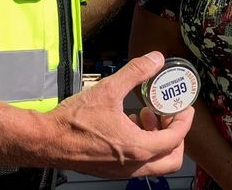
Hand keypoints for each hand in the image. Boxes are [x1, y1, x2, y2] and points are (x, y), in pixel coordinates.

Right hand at [43, 52, 194, 177]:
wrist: (47, 141)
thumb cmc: (74, 120)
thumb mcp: (109, 89)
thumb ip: (136, 72)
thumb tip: (156, 59)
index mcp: (138, 147)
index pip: (176, 138)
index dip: (184, 121)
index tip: (184, 107)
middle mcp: (134, 165)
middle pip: (171, 159)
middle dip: (175, 136)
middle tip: (166, 115)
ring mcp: (122, 172)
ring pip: (155, 164)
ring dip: (157, 140)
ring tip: (143, 115)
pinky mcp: (110, 171)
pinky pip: (138, 164)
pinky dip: (141, 146)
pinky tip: (126, 123)